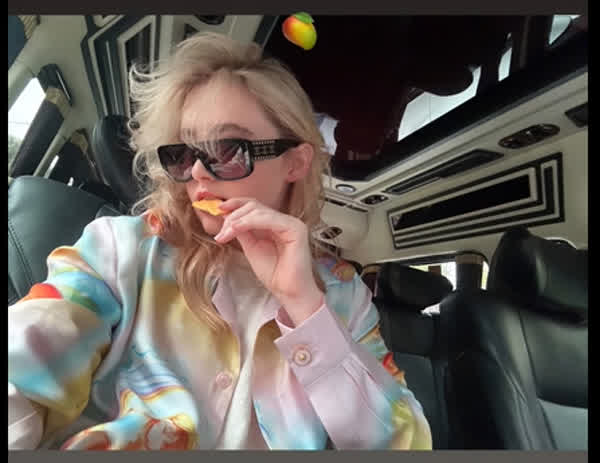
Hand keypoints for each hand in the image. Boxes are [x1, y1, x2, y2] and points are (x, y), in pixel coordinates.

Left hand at [214, 198, 323, 325]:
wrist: (287, 292)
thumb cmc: (273, 274)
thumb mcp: (251, 247)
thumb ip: (242, 231)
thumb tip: (227, 217)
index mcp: (275, 224)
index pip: (254, 206)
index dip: (235, 204)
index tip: (218, 208)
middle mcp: (285, 220)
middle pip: (254, 206)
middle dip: (233, 216)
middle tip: (221, 233)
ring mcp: (292, 223)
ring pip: (259, 211)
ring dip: (237, 221)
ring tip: (225, 234)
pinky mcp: (296, 228)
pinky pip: (268, 219)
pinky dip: (248, 222)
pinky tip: (235, 229)